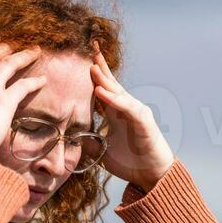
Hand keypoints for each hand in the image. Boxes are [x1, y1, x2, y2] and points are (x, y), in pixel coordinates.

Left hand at [91, 43, 174, 191]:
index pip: (103, 87)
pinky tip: (101, 92)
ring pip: (118, 93)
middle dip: (101, 66)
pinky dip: (113, 100)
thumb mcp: (102, 151)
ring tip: (92, 68)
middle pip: (111, 83)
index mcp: (116, 112)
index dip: (95, 73)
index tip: (82, 57)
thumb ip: (88, 142)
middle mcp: (126, 108)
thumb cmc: (130, 162)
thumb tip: (70, 137)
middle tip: (90, 47)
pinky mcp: (143, 121)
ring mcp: (136, 112)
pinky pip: (126, 108)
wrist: (151, 175)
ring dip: (104, 80)